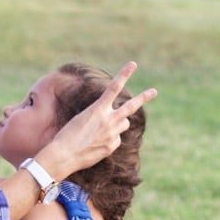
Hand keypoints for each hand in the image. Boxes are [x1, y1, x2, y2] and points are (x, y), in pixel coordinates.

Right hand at [39, 61, 155, 178]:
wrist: (64, 155)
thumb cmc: (67, 134)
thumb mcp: (82, 118)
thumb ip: (100, 116)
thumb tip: (116, 123)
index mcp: (98, 109)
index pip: (114, 87)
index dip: (124, 74)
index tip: (133, 64)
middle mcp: (108, 120)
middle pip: (131, 106)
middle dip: (144, 97)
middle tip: (154, 91)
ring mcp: (112, 134)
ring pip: (124, 123)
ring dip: (119, 122)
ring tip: (106, 126)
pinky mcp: (112, 146)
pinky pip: (116, 139)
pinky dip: (109, 139)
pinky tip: (96, 143)